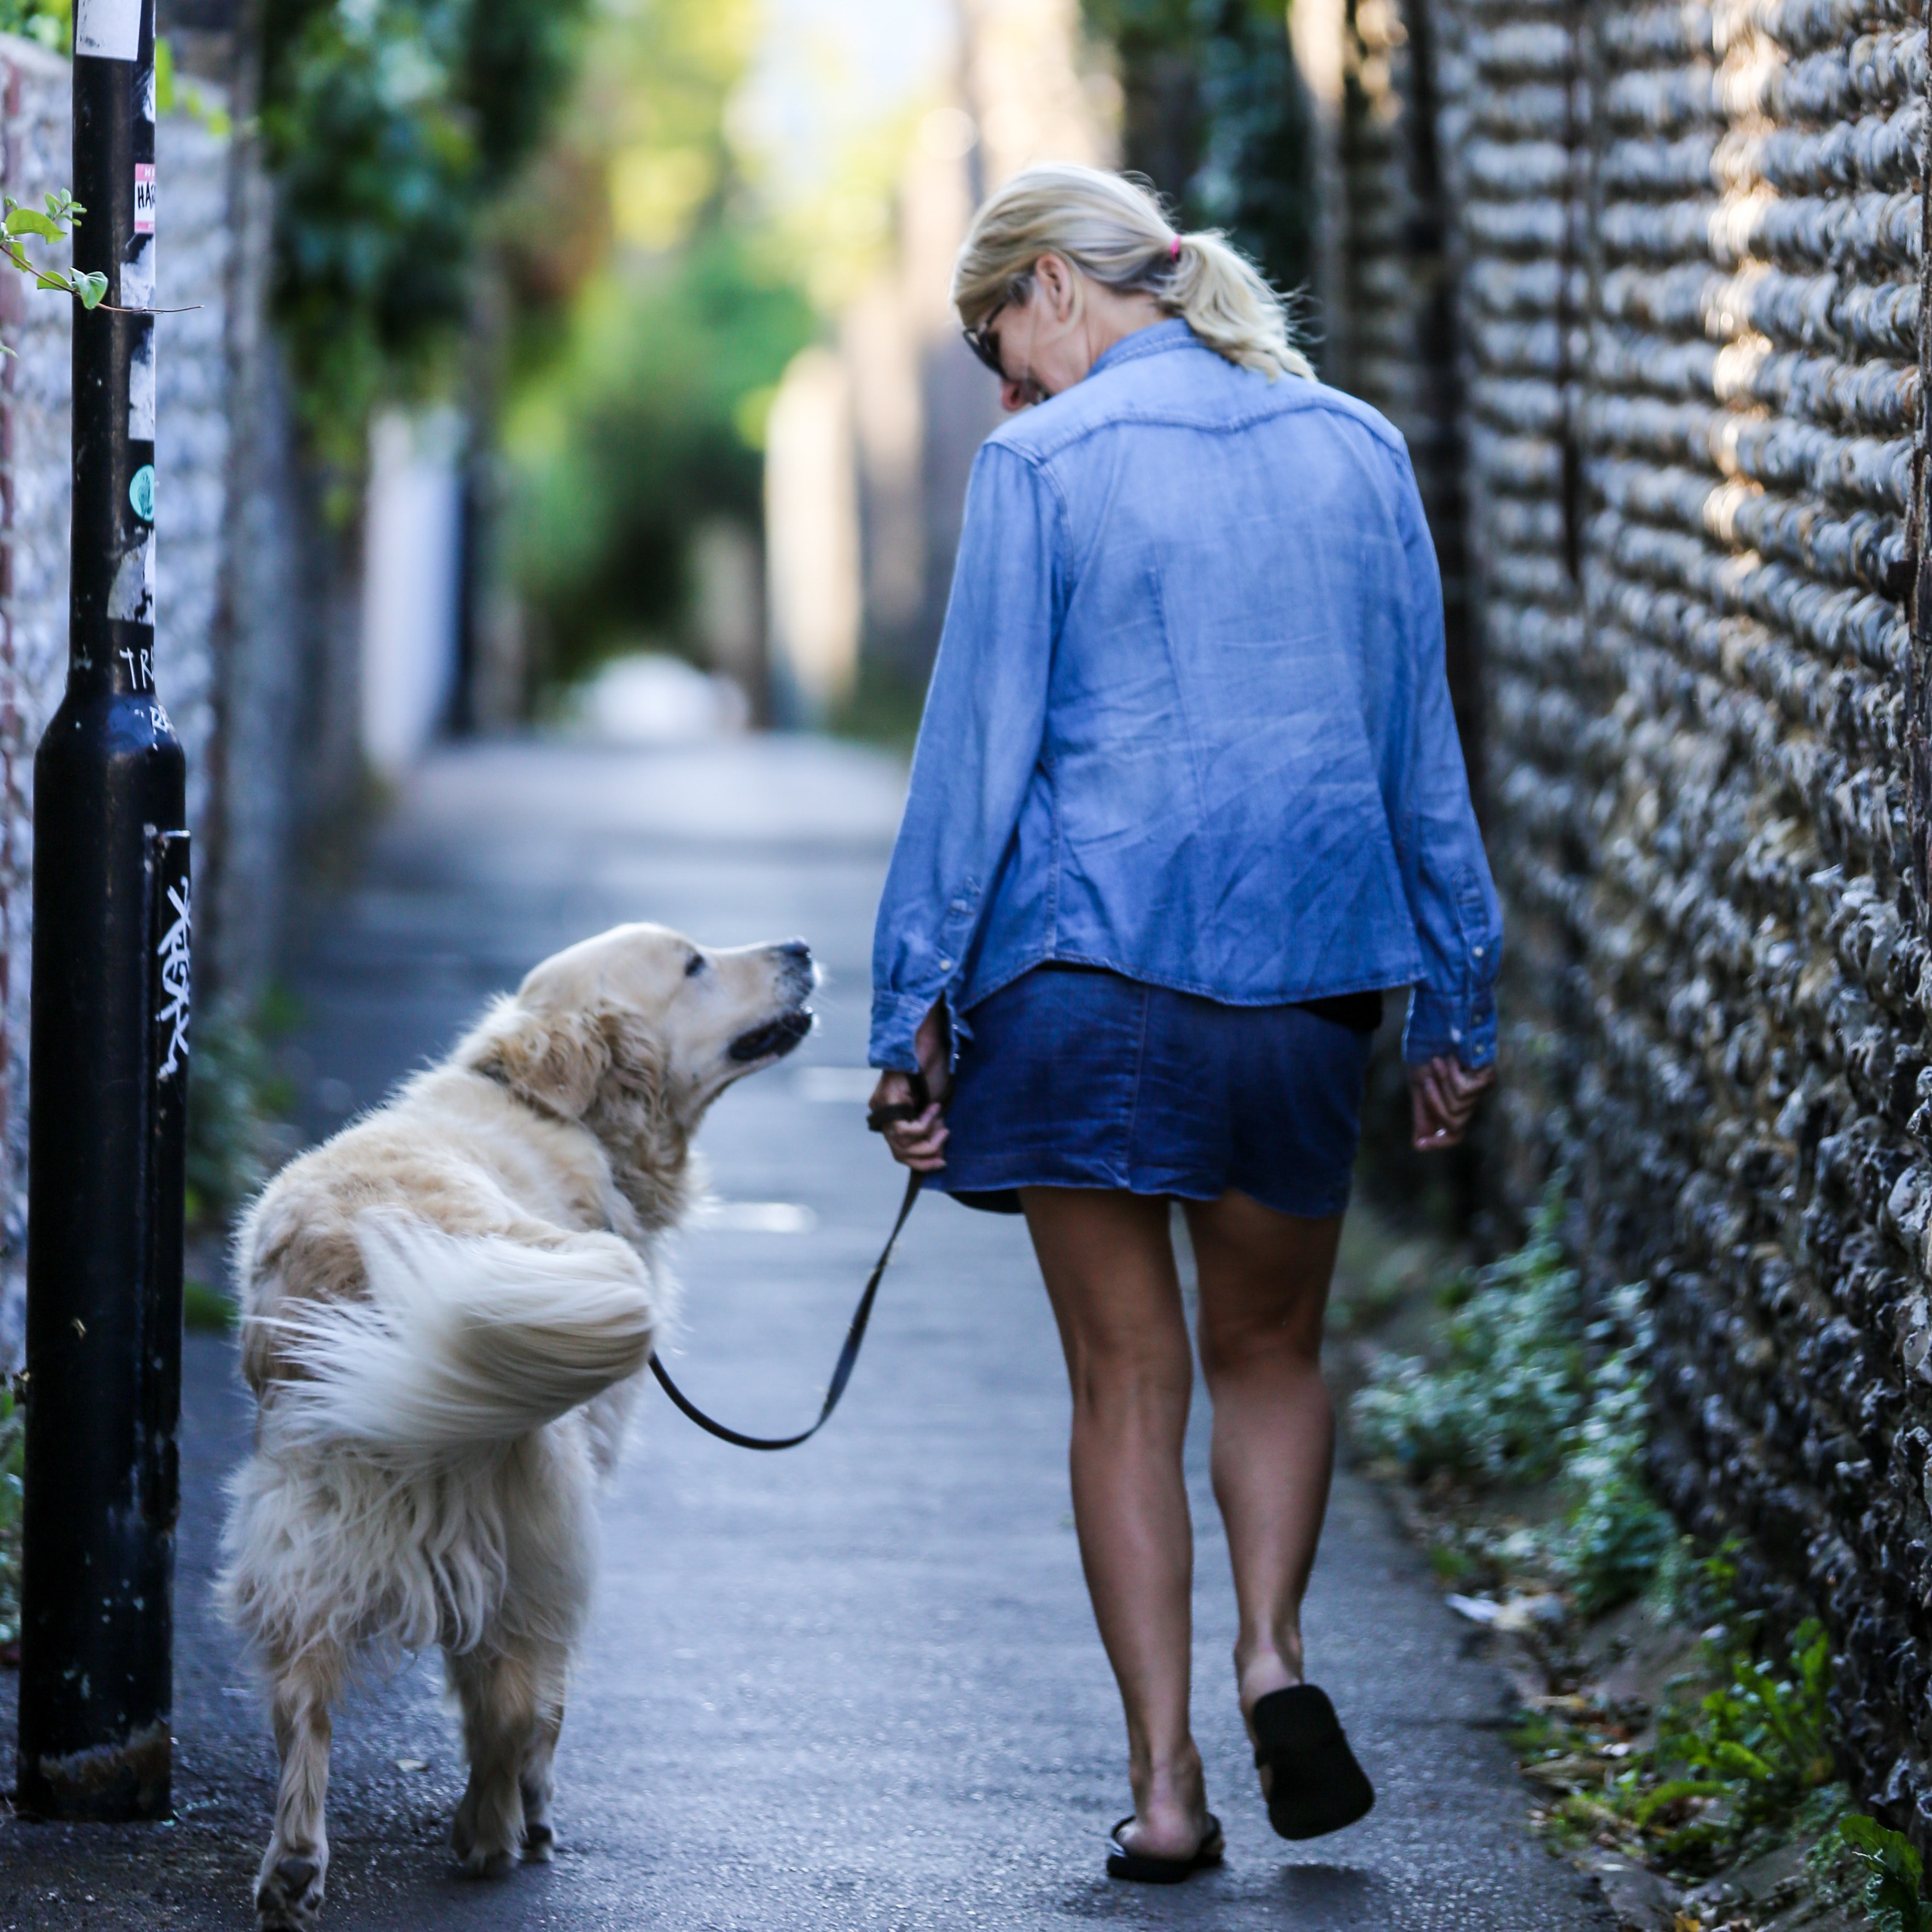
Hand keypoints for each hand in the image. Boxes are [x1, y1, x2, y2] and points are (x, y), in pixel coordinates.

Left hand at [870, 1004, 952, 1171]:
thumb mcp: (935, 1105)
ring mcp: (881, 1108)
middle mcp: (882, 1113)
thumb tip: (938, 1151)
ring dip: (928, 1142)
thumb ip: (933, 1126)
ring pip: (902, 1144)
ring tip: (944, 1129)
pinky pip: (905, 1129)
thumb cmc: (932, 1068)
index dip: (921, 1161)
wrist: (925, 1041)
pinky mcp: (886, 1101)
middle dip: (924, 1158)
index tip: (942, 1161)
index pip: (901, 1150)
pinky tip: (934, 1109)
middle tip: (943, 1156)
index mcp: (893, 1114)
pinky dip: (924, 1125)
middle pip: (899, 1153)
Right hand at [1409, 1054, 1494, 1150]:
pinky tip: (1451, 1059)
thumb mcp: (1419, 1084)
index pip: (1453, 1135)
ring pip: (1458, 1109)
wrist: (1438, 1024)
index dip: (1439, 1143)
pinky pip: (1464, 1093)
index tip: (1420, 1146)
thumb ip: (1423, 1113)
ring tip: (1439, 1062)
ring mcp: (1481, 1090)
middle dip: (1434, 1105)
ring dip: (1442, 1085)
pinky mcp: (1488, 1079)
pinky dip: (1452, 1076)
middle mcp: (1471, 1101)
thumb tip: (1419, 1143)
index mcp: (1454, 1103)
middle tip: (1427, 1081)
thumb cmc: (1428, 1050)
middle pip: (1454, 1126)